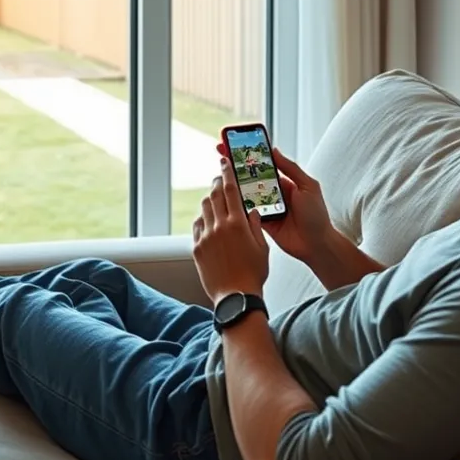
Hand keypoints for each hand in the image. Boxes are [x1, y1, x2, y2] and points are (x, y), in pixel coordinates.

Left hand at [192, 156, 269, 304]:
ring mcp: (206, 237)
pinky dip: (203, 219)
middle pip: (214, 195)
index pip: (231, 189)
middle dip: (217, 184)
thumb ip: (255, 225)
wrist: (236, 297)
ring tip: (216, 201)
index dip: (227, 172)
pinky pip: (197, 226)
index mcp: (237, 223)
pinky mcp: (197, 248)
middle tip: (220, 180)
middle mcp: (219, 227)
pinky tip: (208, 222)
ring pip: (204, 209)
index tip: (225, 162)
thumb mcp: (262, 247)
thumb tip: (252, 211)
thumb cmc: (253, 274)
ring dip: (210, 201)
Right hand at [215, 142, 332, 264]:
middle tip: (222, 157)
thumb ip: (290, 168)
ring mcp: (266, 208)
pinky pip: (246, 212)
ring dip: (235, 186)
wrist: (317, 245)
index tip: (236, 144)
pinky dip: (238, 206)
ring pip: (246, 194)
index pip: (264, 164)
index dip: (250, 154)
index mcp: (284, 182)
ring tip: (221, 176)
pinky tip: (227, 199)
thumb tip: (274, 150)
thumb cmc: (317, 215)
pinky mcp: (261, 222)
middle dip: (237, 167)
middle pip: (252, 177)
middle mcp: (273, 193)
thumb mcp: (307, 186)